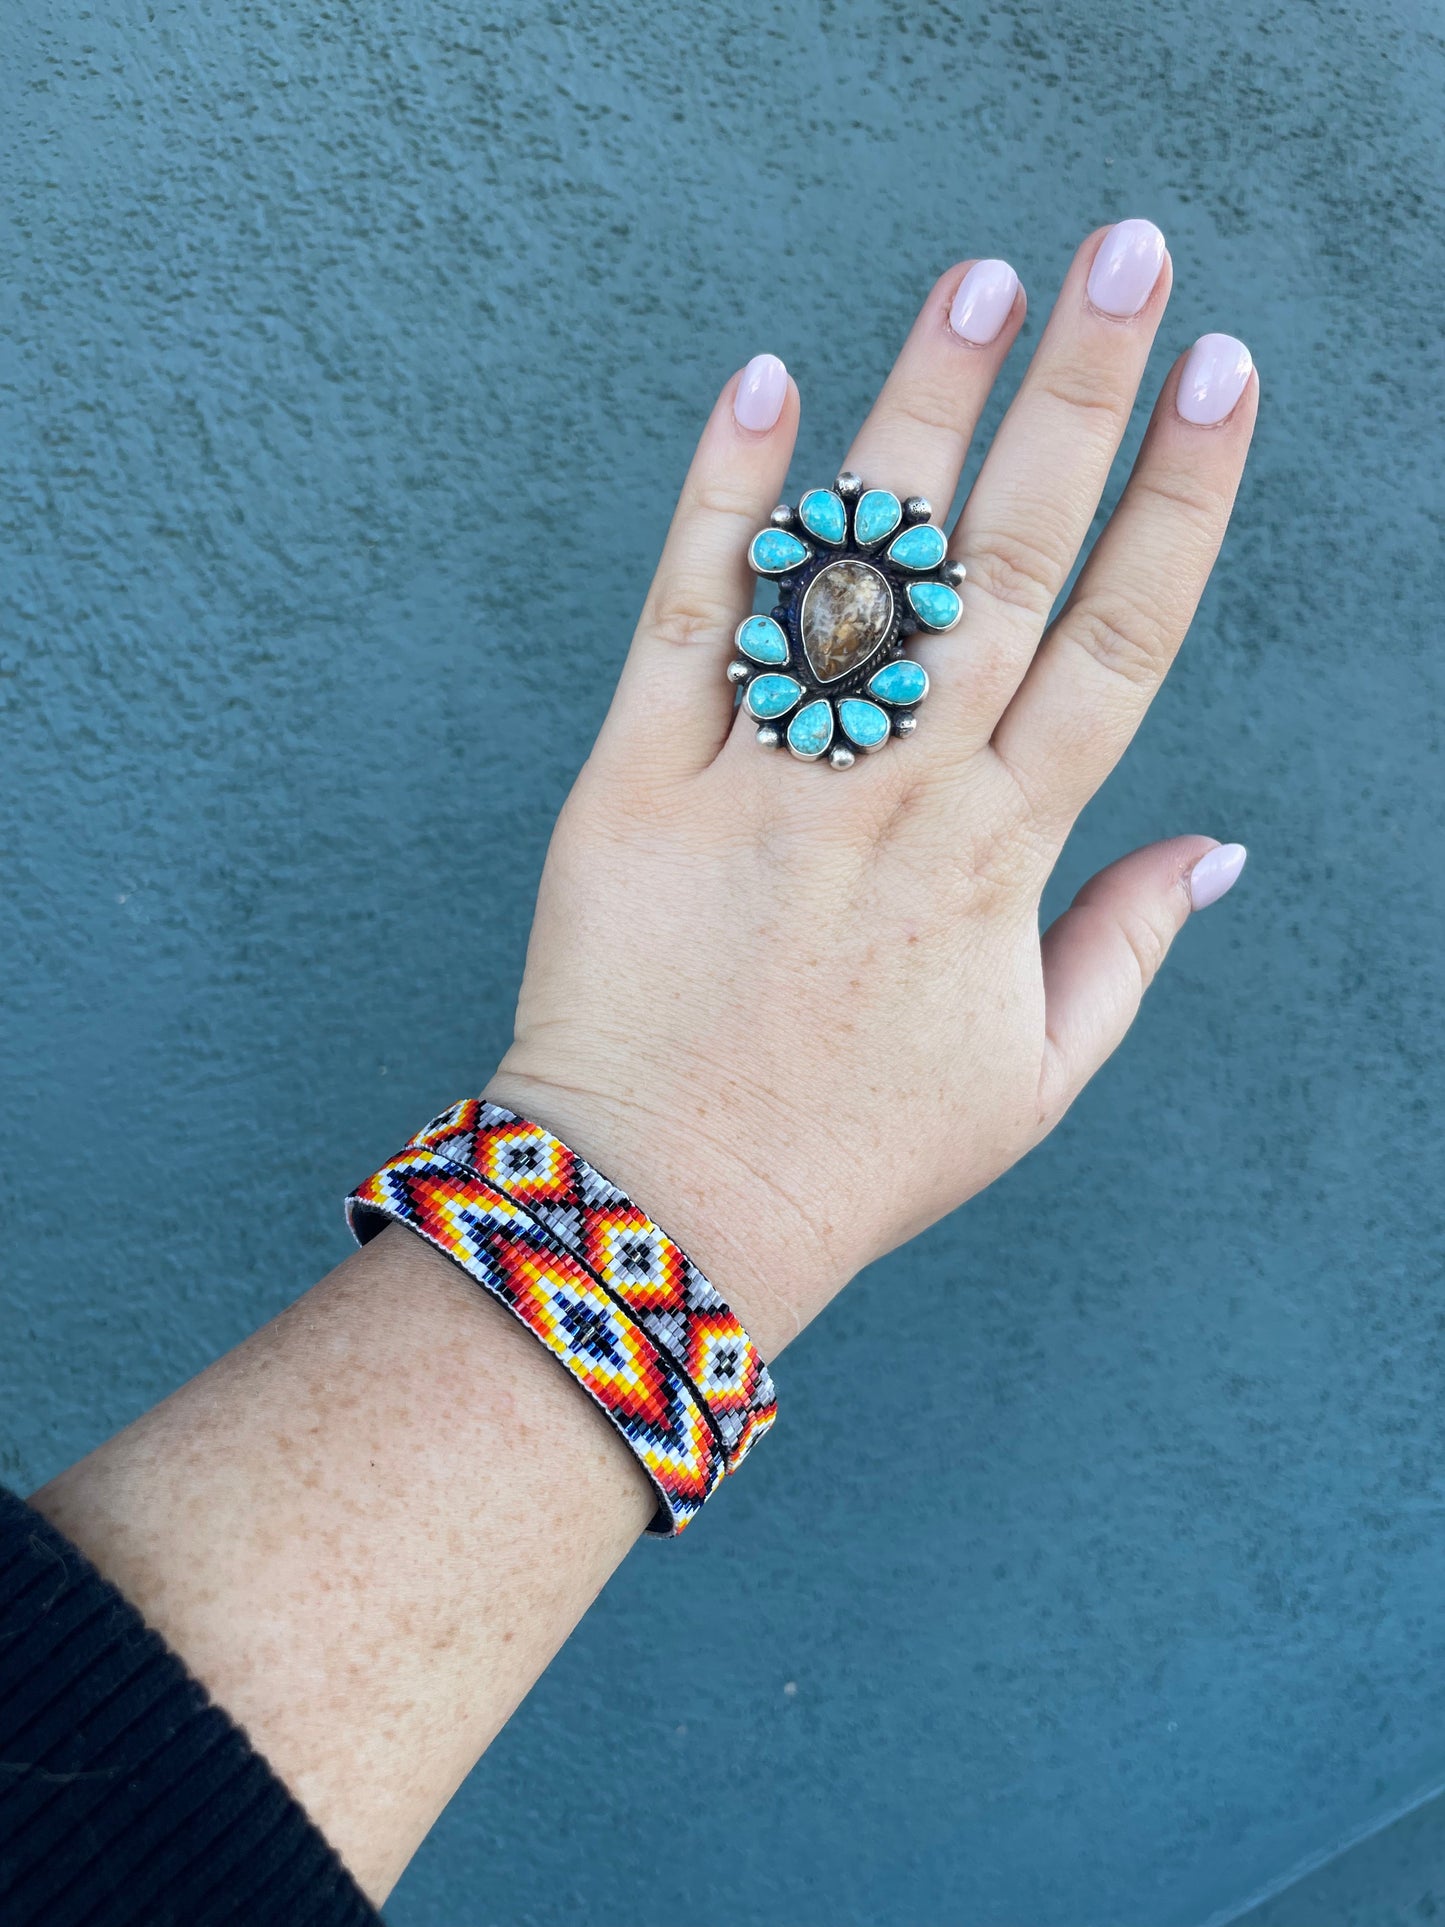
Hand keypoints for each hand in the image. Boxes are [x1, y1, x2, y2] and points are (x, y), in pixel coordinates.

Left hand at [489, 223, 1255, 1358]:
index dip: (1181, 501)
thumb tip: (1220, 847)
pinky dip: (725, 505)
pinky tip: (767, 387)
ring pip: (855, 571)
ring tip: (979, 283)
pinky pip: (686, 623)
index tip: (1224, 378)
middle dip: (1080, 400)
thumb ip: (1125, 951)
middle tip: (1128, 258)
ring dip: (919, 413)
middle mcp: (894, 801)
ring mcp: (762, 786)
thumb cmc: (858, 1154)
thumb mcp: (1031, 1081)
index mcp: (1001, 860)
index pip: (1119, 644)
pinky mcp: (634, 786)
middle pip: (1007, 568)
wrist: (666, 1213)